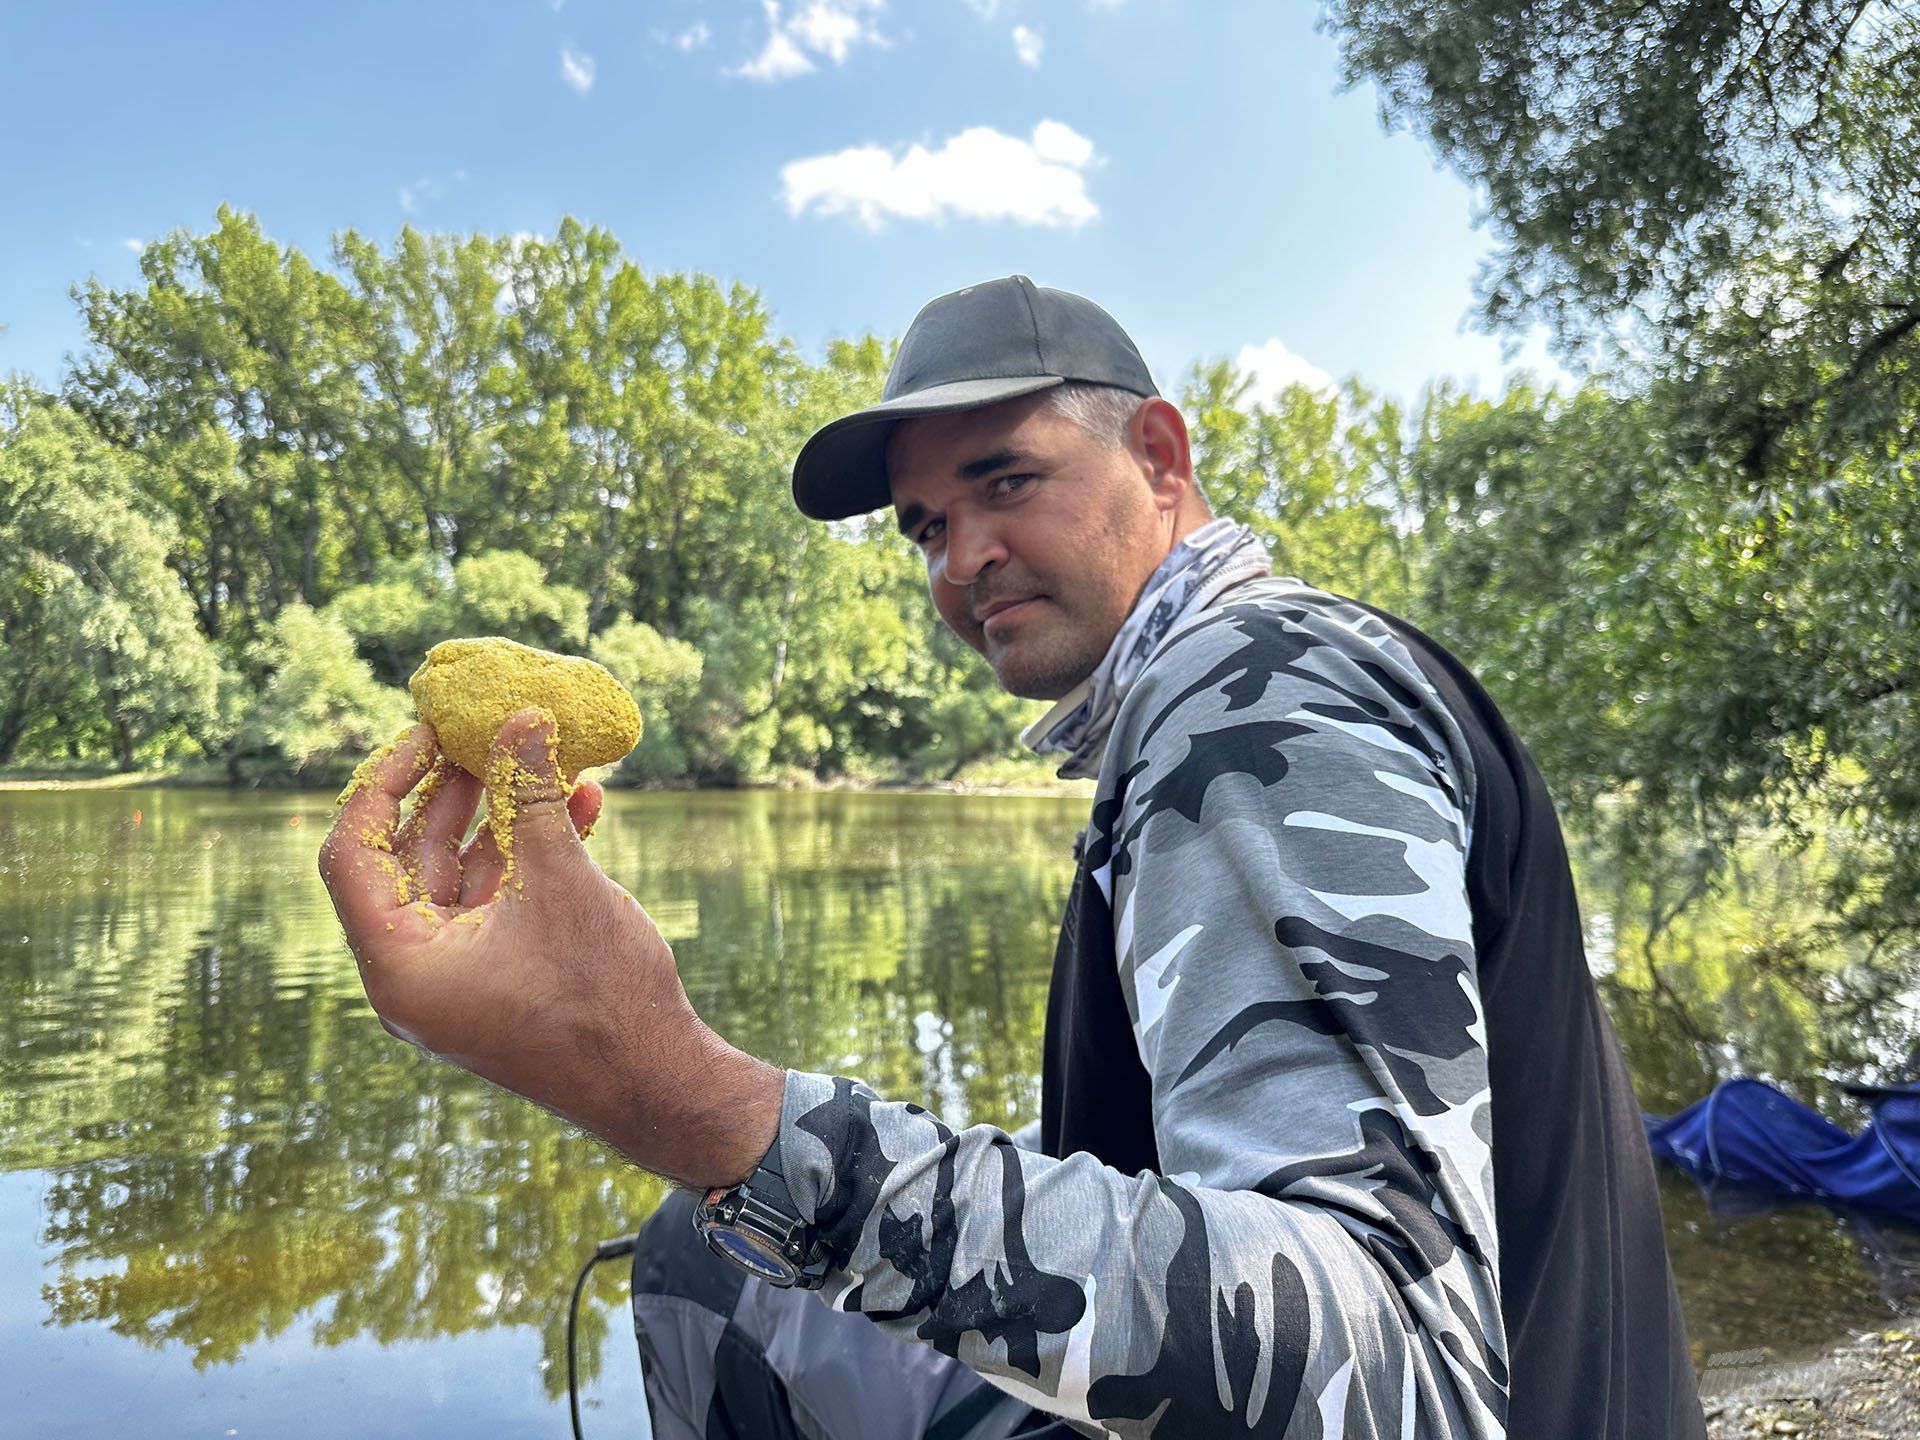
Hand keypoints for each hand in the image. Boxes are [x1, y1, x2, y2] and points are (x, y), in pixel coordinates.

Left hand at [317, 708, 781, 1188]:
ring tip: (539, 756)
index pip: (354, 853)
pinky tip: (580, 806)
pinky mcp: (500, 979)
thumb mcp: (561, 882)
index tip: (428, 733)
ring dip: (501, 816)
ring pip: (461, 876)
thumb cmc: (600, 997)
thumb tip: (522, 717)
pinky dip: (529, 857)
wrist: (658, 1084)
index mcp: (401, 964)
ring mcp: (459, 979)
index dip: (383, 783)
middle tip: (484, 732)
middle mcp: (416, 974)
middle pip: (408, 859)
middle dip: (451, 791)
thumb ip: (532, 796)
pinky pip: (499, 903)